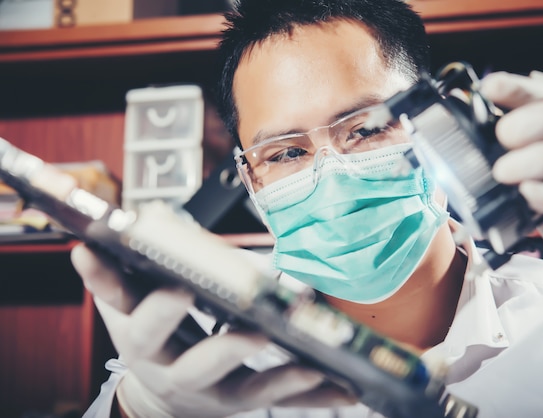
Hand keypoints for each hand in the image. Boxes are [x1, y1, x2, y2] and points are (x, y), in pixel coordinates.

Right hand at [71, 244, 354, 417]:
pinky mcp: (244, 402)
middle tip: (252, 329)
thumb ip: (109, 281)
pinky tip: (348, 389)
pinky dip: (314, 396)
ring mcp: (213, 393)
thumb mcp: (123, 311)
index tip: (175, 282)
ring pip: (249, 390)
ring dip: (282, 379)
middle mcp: (178, 373)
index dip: (154, 308)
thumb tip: (86, 247)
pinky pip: (282, 401)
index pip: (141, 324)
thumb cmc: (147, 339)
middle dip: (221, 348)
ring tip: (313, 365)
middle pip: (196, 366)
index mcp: (144, 343)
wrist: (160, 398)